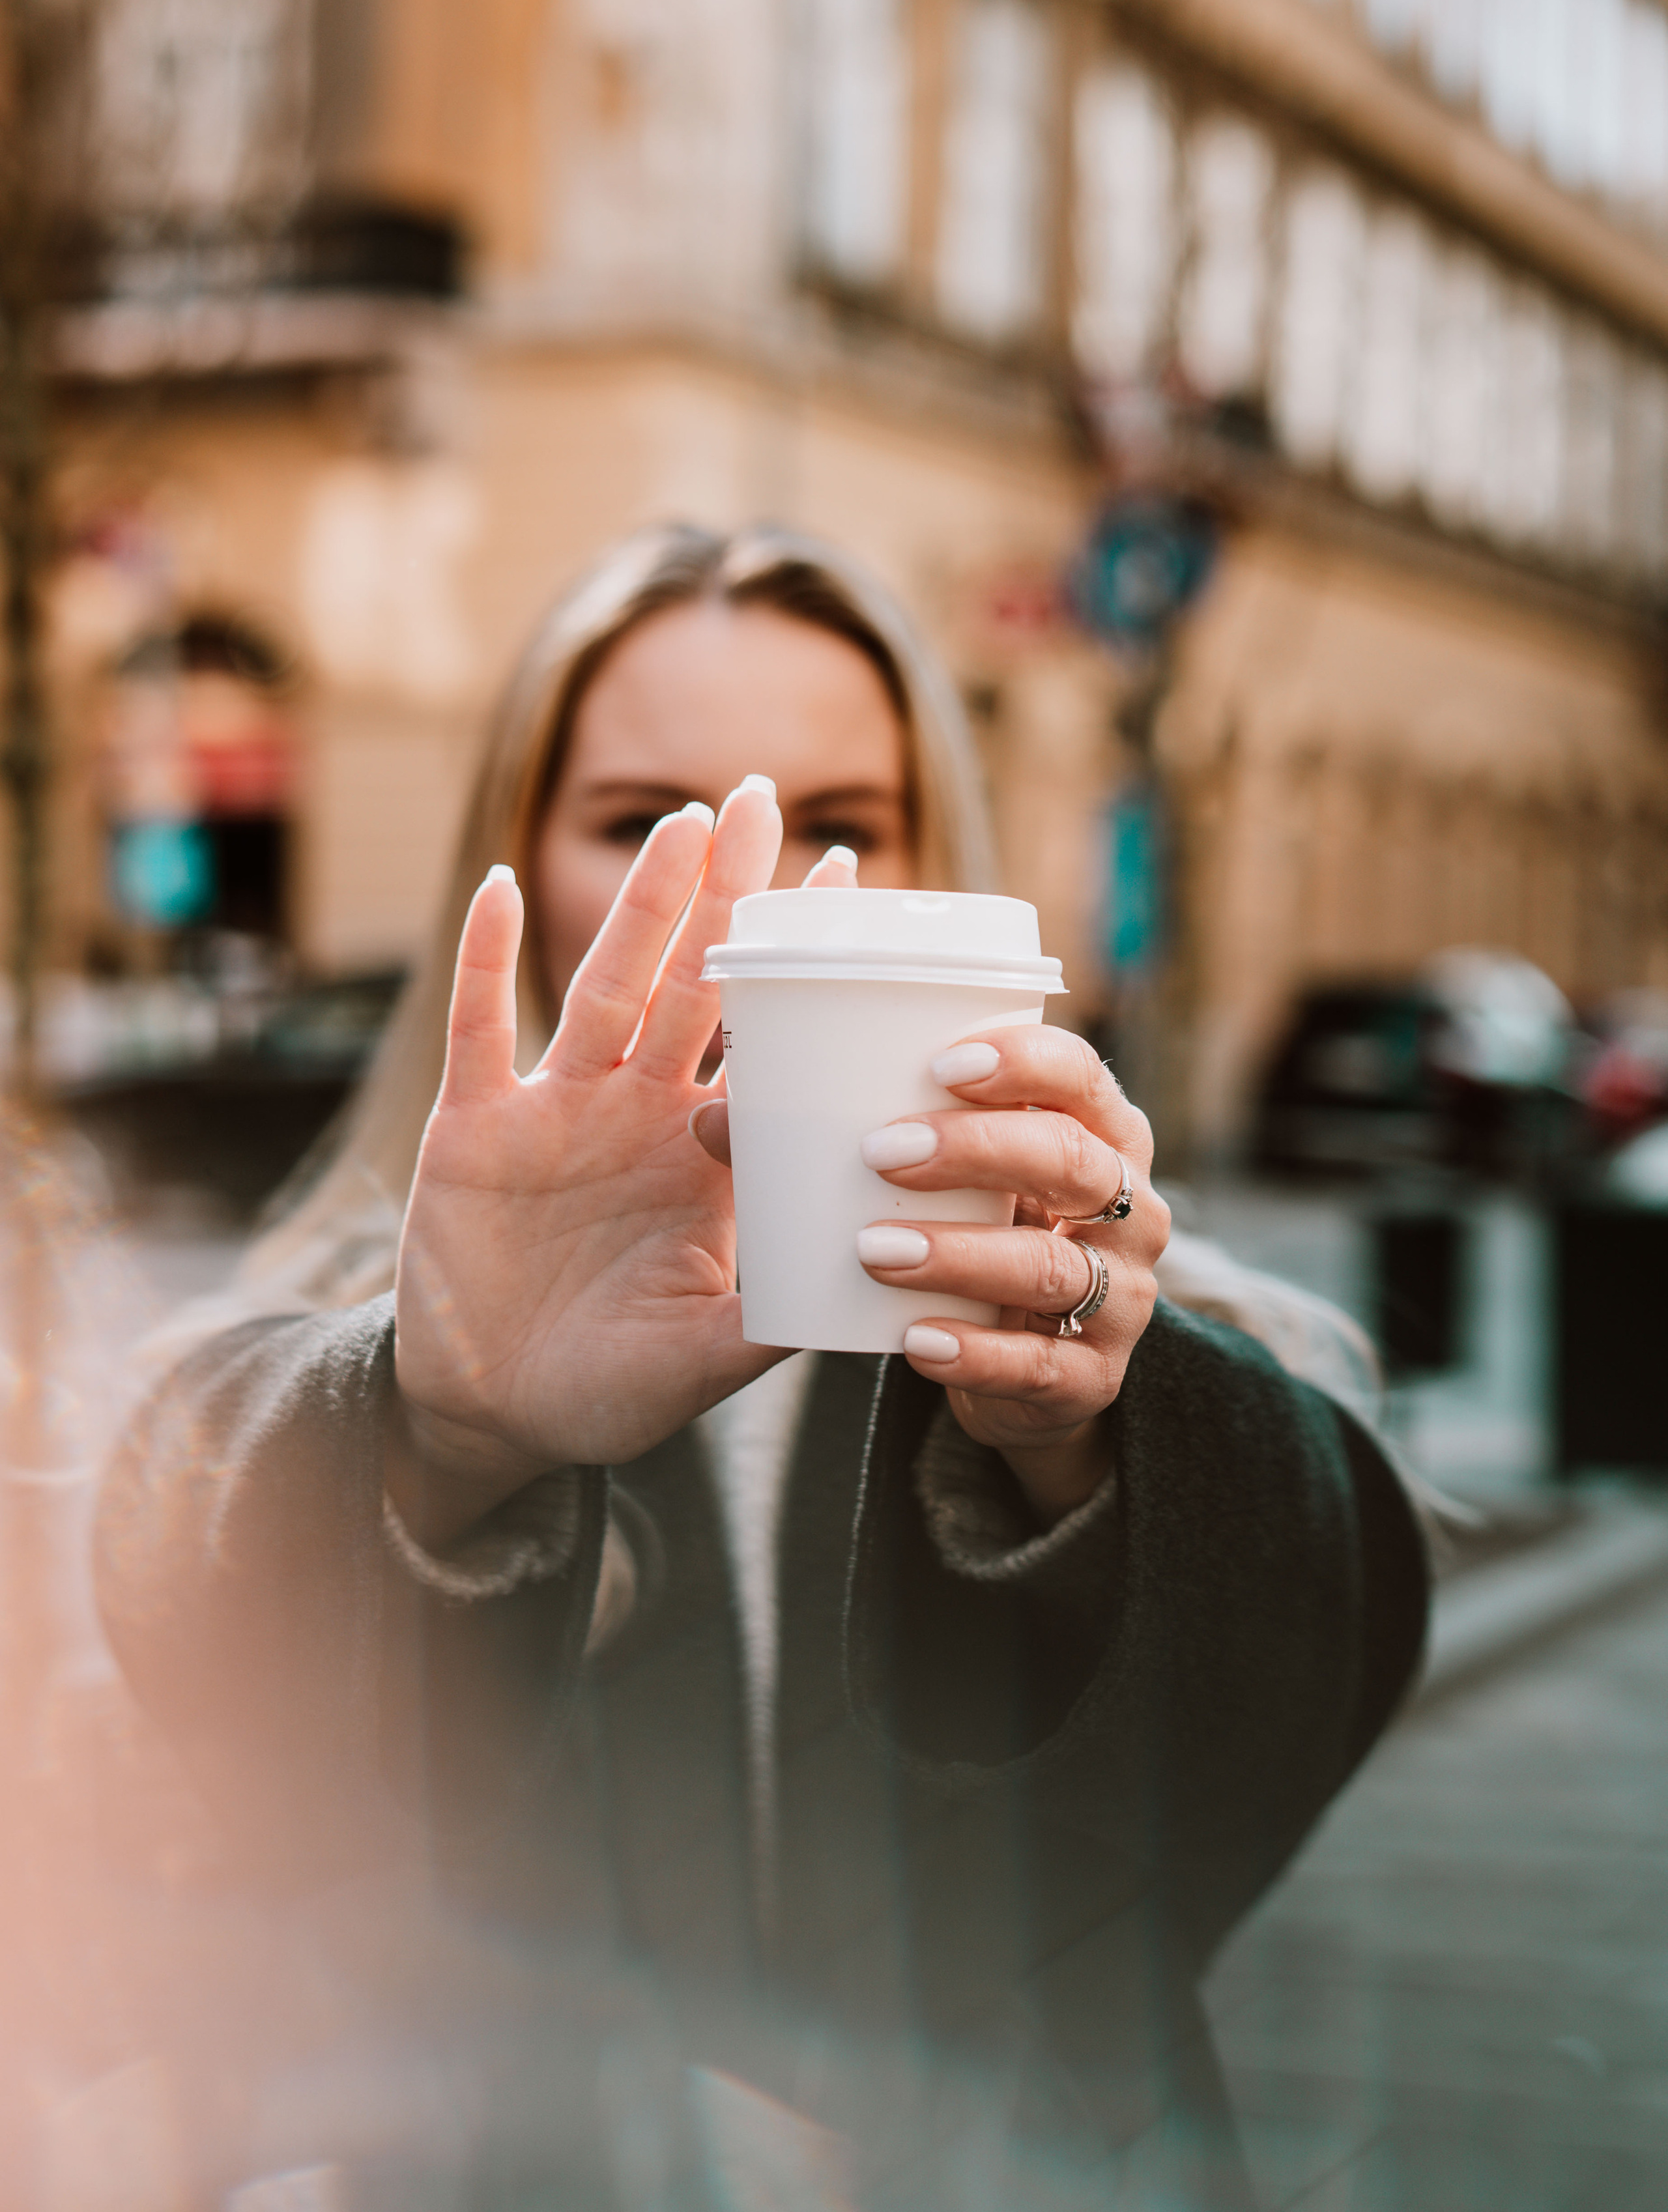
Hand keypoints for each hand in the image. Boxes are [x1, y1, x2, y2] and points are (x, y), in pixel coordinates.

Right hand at [390, 781, 785, 1542]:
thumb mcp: (705, 1359)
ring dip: (639, 905)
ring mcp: (555, 1110)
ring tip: (680, 821)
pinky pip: (483, 1027)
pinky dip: (489, 959)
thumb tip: (873, 1289)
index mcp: (705, 1157)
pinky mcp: (473, 1127)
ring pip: (606, 985)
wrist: (493, 1417)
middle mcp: (637, 1113)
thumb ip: (774, 1319)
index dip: (800, 968)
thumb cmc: (609, 1388)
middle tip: (762, 794)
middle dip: (726, 893)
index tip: (852, 878)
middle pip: (693, 982)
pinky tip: (507, 887)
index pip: (765, 1041)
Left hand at [853, 1028, 1169, 1517]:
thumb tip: (711, 1117)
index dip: (1026, 1061)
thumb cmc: (981, 1235)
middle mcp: (1128, 1208)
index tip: (943, 1061)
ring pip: (1049, 1267)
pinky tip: (916, 1341)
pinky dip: (974, 1352)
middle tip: (881, 1152)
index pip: (1082, 1077)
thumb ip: (857, 1144)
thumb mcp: (949, 1187)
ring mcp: (1119, 1297)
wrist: (1029, 1371)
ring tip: (874, 1249)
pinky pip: (1038, 1365)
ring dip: (959, 1254)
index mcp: (1098, 1135)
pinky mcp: (1090, 1378)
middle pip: (1071, 1162)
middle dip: (977, 1149)